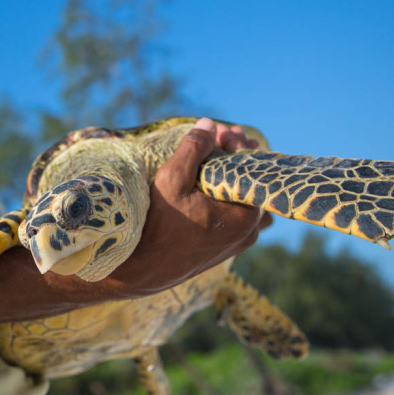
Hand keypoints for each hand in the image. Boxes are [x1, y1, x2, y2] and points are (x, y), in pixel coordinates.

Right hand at [111, 118, 271, 294]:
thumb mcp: (172, 180)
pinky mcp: (225, 248)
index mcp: (245, 215)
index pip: (252, 170)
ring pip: (243, 200)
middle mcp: (249, 232)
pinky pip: (236, 215)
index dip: (238, 145)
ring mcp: (238, 242)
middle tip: (220, 138)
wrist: (142, 270)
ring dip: (231, 177)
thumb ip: (193, 149)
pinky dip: (226, 196)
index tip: (222, 131)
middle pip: (249, 184)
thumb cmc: (157, 225)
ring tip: (217, 159)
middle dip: (235, 158)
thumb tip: (209, 124)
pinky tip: (210, 185)